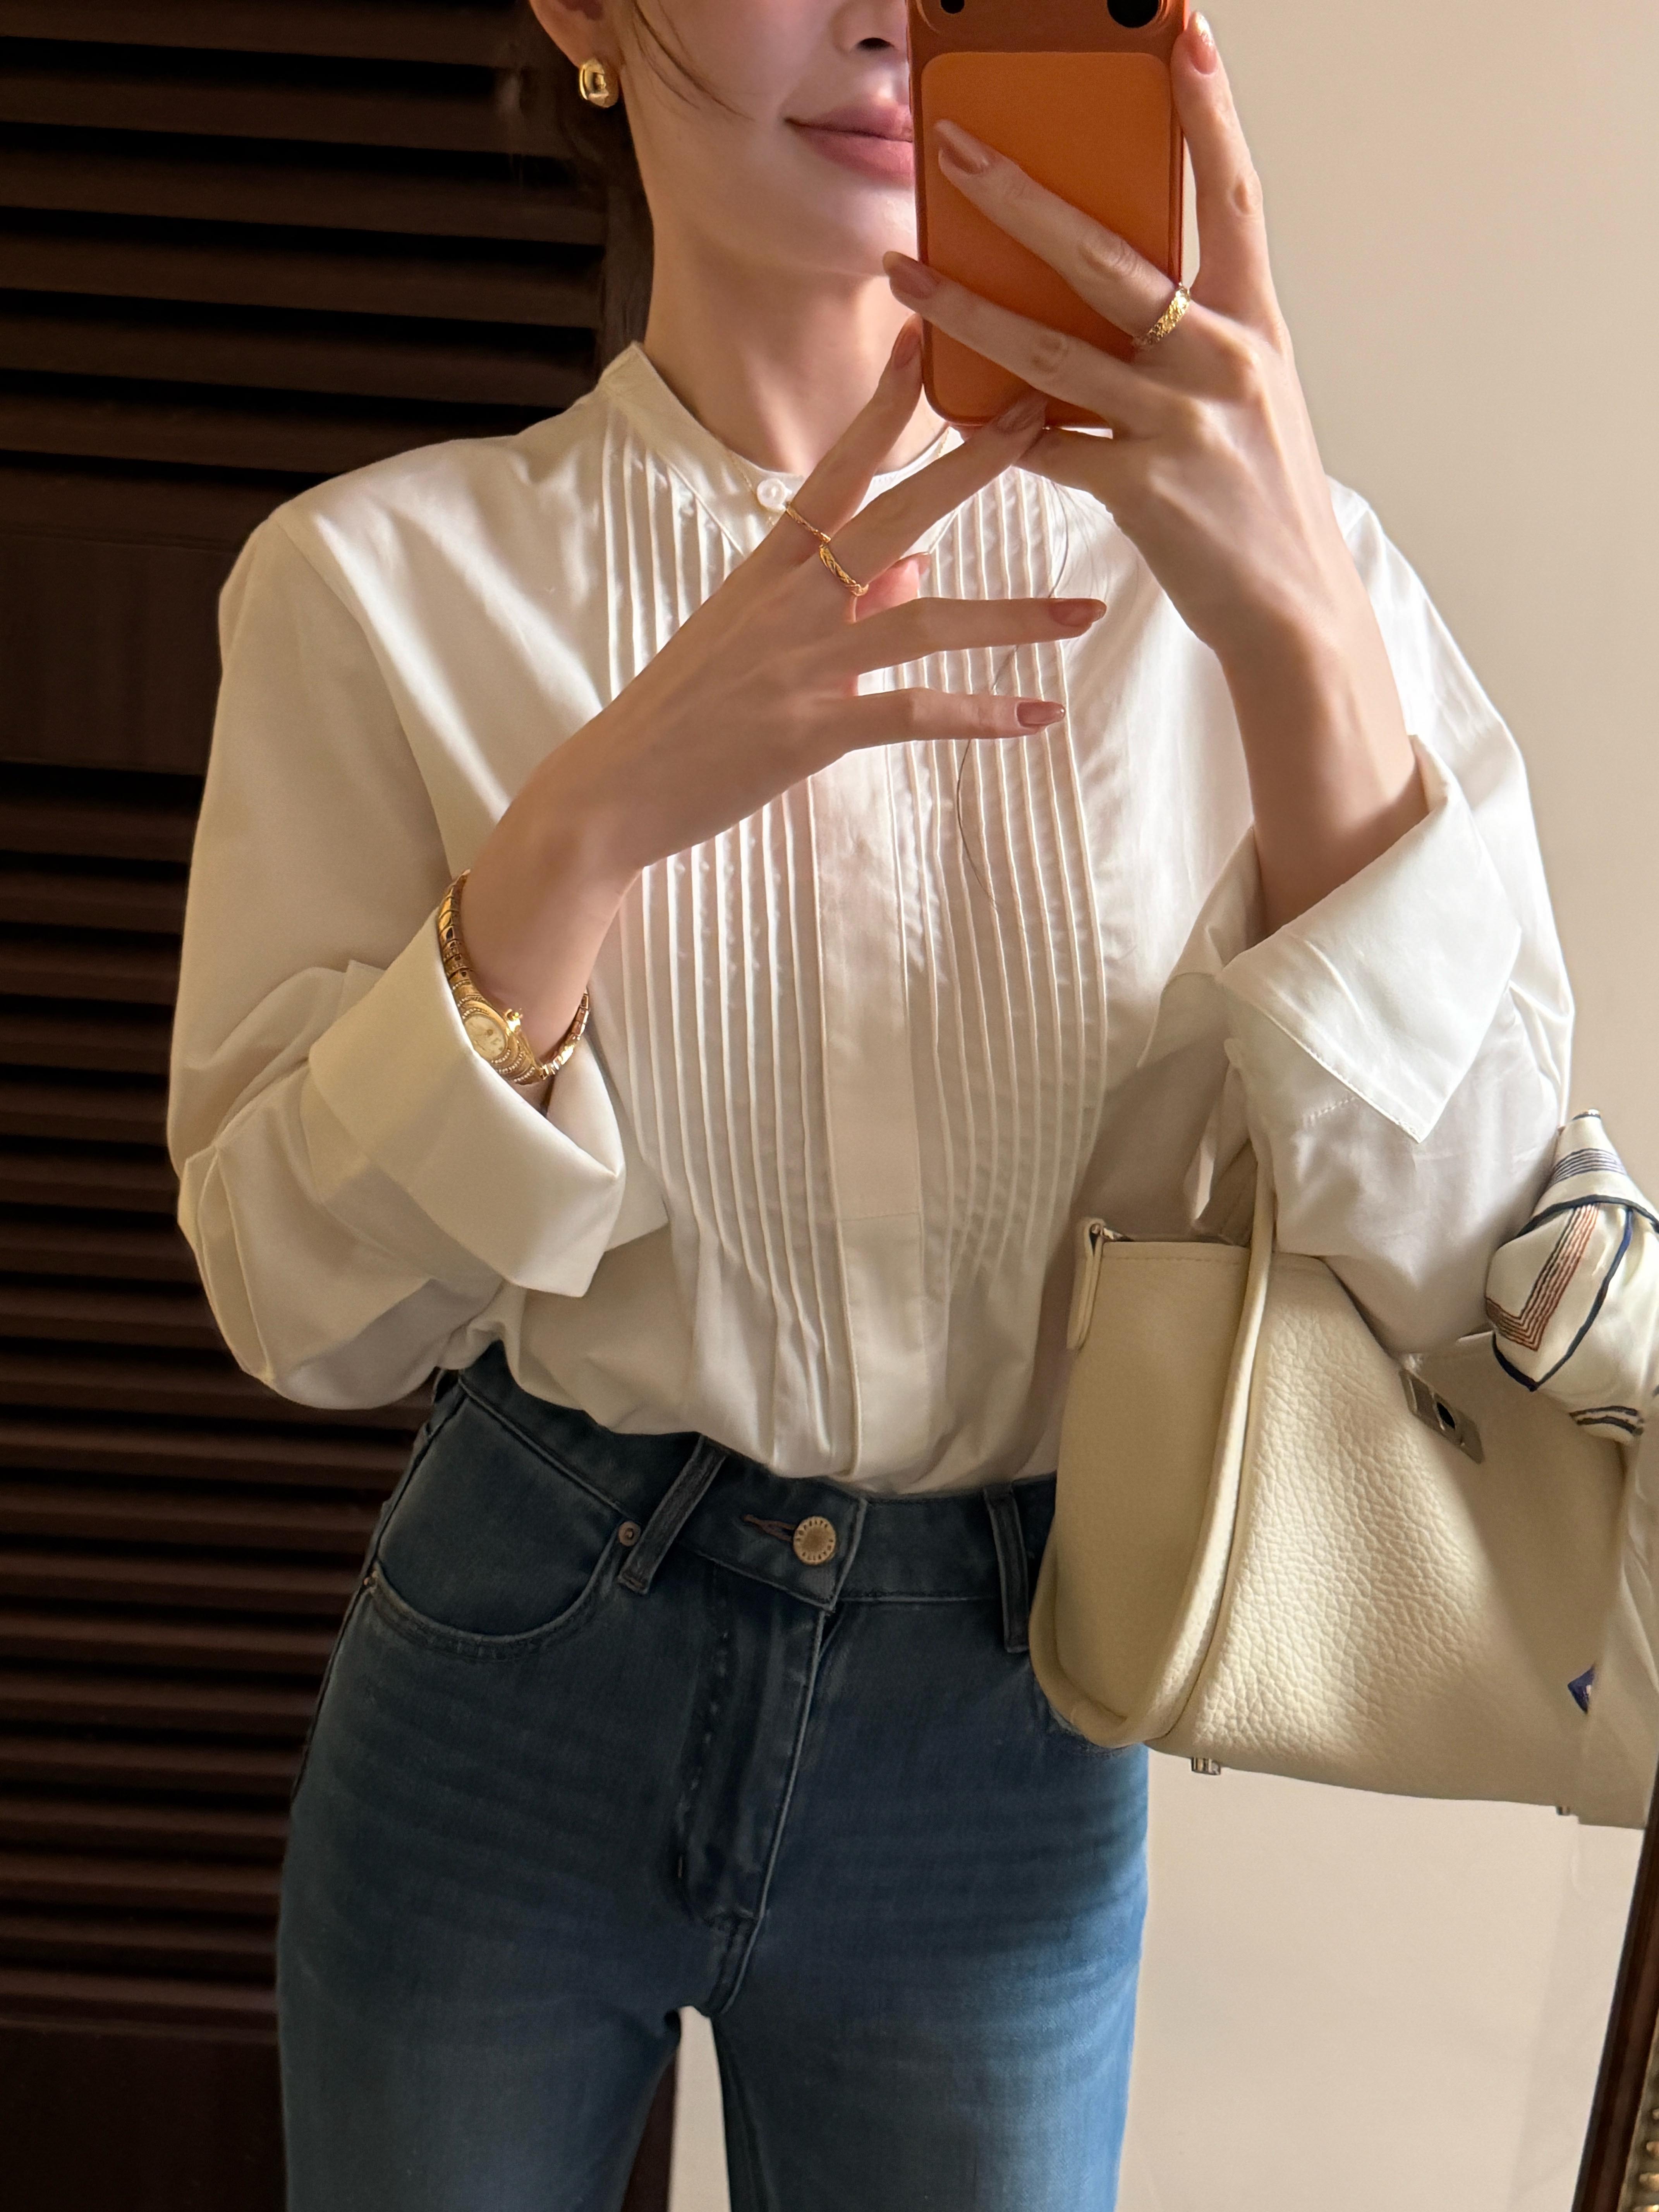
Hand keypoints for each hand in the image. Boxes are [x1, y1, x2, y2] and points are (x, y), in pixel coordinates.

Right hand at [461, 326, 1105, 1052]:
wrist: (614, 789)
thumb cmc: (686, 712)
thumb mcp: (756, 639)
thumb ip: (842, 601)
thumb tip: (916, 571)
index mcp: (772, 567)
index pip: (838, 468)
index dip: (883, 405)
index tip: (925, 343)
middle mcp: (789, 600)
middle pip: (895, 515)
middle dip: (972, 466)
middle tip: (1042, 417)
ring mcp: (800, 664)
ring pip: (924, 621)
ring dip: (1011, 619)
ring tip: (1086, 613)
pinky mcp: (808, 732)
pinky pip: (910, 715)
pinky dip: (978, 717)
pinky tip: (1036, 718)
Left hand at [885, 14, 1425, 929]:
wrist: (1291, 607)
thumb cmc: (1256, 495)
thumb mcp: (1244, 395)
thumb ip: (1185, 335)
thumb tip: (1104, 283)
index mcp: (1253, 322)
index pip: (1232, 194)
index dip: (1207, 112)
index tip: (1178, 32)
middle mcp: (1223, 358)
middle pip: (1111, 255)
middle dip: (1023, 197)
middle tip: (955, 148)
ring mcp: (1185, 424)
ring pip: (1054, 352)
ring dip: (968, 311)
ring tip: (902, 274)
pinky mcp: (1148, 490)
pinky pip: (1050, 447)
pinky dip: (996, 431)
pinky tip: (947, 407)